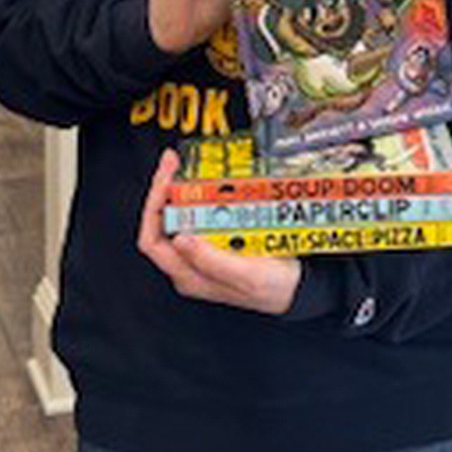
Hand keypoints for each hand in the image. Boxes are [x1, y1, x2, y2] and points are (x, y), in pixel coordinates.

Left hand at [137, 148, 300, 314]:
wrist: (300, 288)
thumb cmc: (274, 289)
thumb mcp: (245, 276)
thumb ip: (210, 260)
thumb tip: (180, 240)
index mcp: (190, 276)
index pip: (152, 241)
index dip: (153, 208)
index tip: (164, 181)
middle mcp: (190, 264)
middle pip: (162, 222)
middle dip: (164, 188)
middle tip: (173, 162)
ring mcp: (203, 251)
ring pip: (180, 215)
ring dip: (182, 188)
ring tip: (187, 166)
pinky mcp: (218, 240)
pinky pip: (201, 214)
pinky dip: (201, 194)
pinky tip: (208, 181)